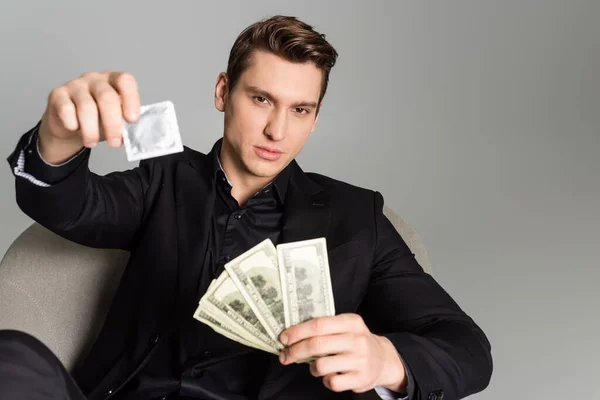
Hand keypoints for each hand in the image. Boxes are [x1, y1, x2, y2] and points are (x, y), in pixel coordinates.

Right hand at [39, 70, 140, 163]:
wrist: (71, 127)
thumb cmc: (99, 120)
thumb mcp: (116, 120)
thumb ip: (125, 121)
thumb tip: (133, 132)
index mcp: (114, 81)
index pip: (125, 81)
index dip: (131, 99)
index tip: (132, 120)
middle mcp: (95, 79)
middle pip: (106, 97)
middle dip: (112, 124)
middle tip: (114, 142)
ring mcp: (75, 84)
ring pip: (86, 106)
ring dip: (91, 130)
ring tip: (92, 143)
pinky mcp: (58, 94)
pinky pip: (66, 110)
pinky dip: (73, 124)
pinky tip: (75, 130)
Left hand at [278, 314, 407, 393]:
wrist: (383, 360)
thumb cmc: (355, 341)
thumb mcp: (346, 327)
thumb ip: (324, 327)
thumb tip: (291, 334)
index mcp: (351, 322)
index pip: (318, 325)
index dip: (297, 332)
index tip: (283, 338)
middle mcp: (357, 340)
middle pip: (316, 344)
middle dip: (295, 351)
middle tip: (285, 356)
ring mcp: (360, 360)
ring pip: (321, 365)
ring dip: (311, 368)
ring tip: (315, 366)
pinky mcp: (360, 379)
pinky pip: (331, 382)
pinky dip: (325, 380)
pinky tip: (330, 375)